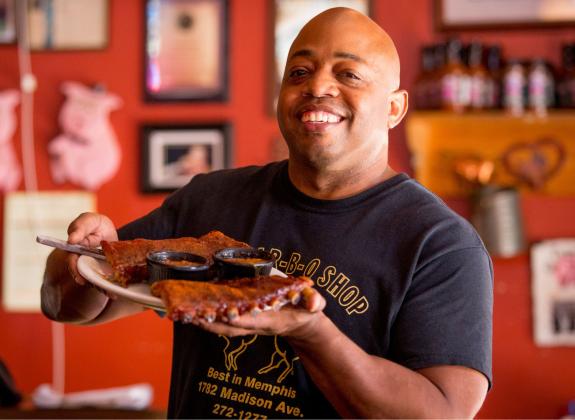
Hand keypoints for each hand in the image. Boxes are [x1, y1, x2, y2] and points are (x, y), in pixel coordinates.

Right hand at [65, 212, 117, 297]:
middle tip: (99, 289)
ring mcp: (93, 267)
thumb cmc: (95, 225)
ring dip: (101, 288)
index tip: (80, 279)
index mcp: (75, 250)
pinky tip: (116, 293)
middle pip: (83, 275)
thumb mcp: (88, 220)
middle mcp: (82, 262)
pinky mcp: (104, 271)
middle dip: (90, 282)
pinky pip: (106, 280)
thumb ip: (80, 227)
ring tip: (110, 293)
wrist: (108, 230)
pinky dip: (110, 287)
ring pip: (95, 280)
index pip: (71, 261)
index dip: (74, 269)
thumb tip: (71, 239)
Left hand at [192, 287, 325, 338]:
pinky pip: (220, 321)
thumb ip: (314, 302)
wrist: (302, 323)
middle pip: (228, 327)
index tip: (222, 312)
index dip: (237, 318)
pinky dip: (205, 318)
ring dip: (201, 321)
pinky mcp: (241, 321)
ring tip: (181, 312)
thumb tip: (316, 303)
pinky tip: (190, 310)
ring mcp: (246, 324)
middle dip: (208, 323)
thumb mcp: (313, 304)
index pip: (251, 320)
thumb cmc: (305, 310)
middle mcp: (254, 324)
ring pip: (220, 326)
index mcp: (270, 319)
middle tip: (188, 314)